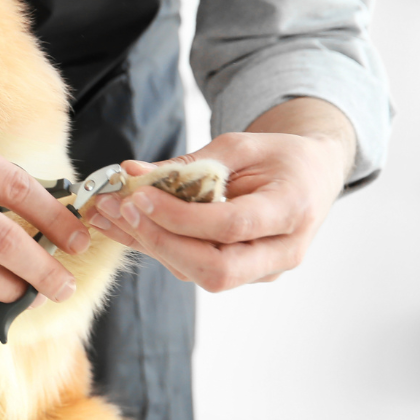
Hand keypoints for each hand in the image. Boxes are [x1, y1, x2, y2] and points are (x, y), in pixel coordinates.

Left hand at [86, 98, 355, 291]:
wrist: (313, 177)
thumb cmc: (280, 157)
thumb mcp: (241, 145)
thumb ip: (189, 162)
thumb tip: (132, 173)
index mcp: (293, 210)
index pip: (233, 226)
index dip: (182, 217)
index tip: (139, 196)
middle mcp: (282, 251)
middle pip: (216, 269)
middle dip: (161, 242)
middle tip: (119, 209)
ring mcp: (262, 269)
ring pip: (199, 273)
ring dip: (149, 243)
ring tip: (107, 212)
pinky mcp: (241, 273)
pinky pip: (193, 267)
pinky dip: (155, 245)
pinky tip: (122, 224)